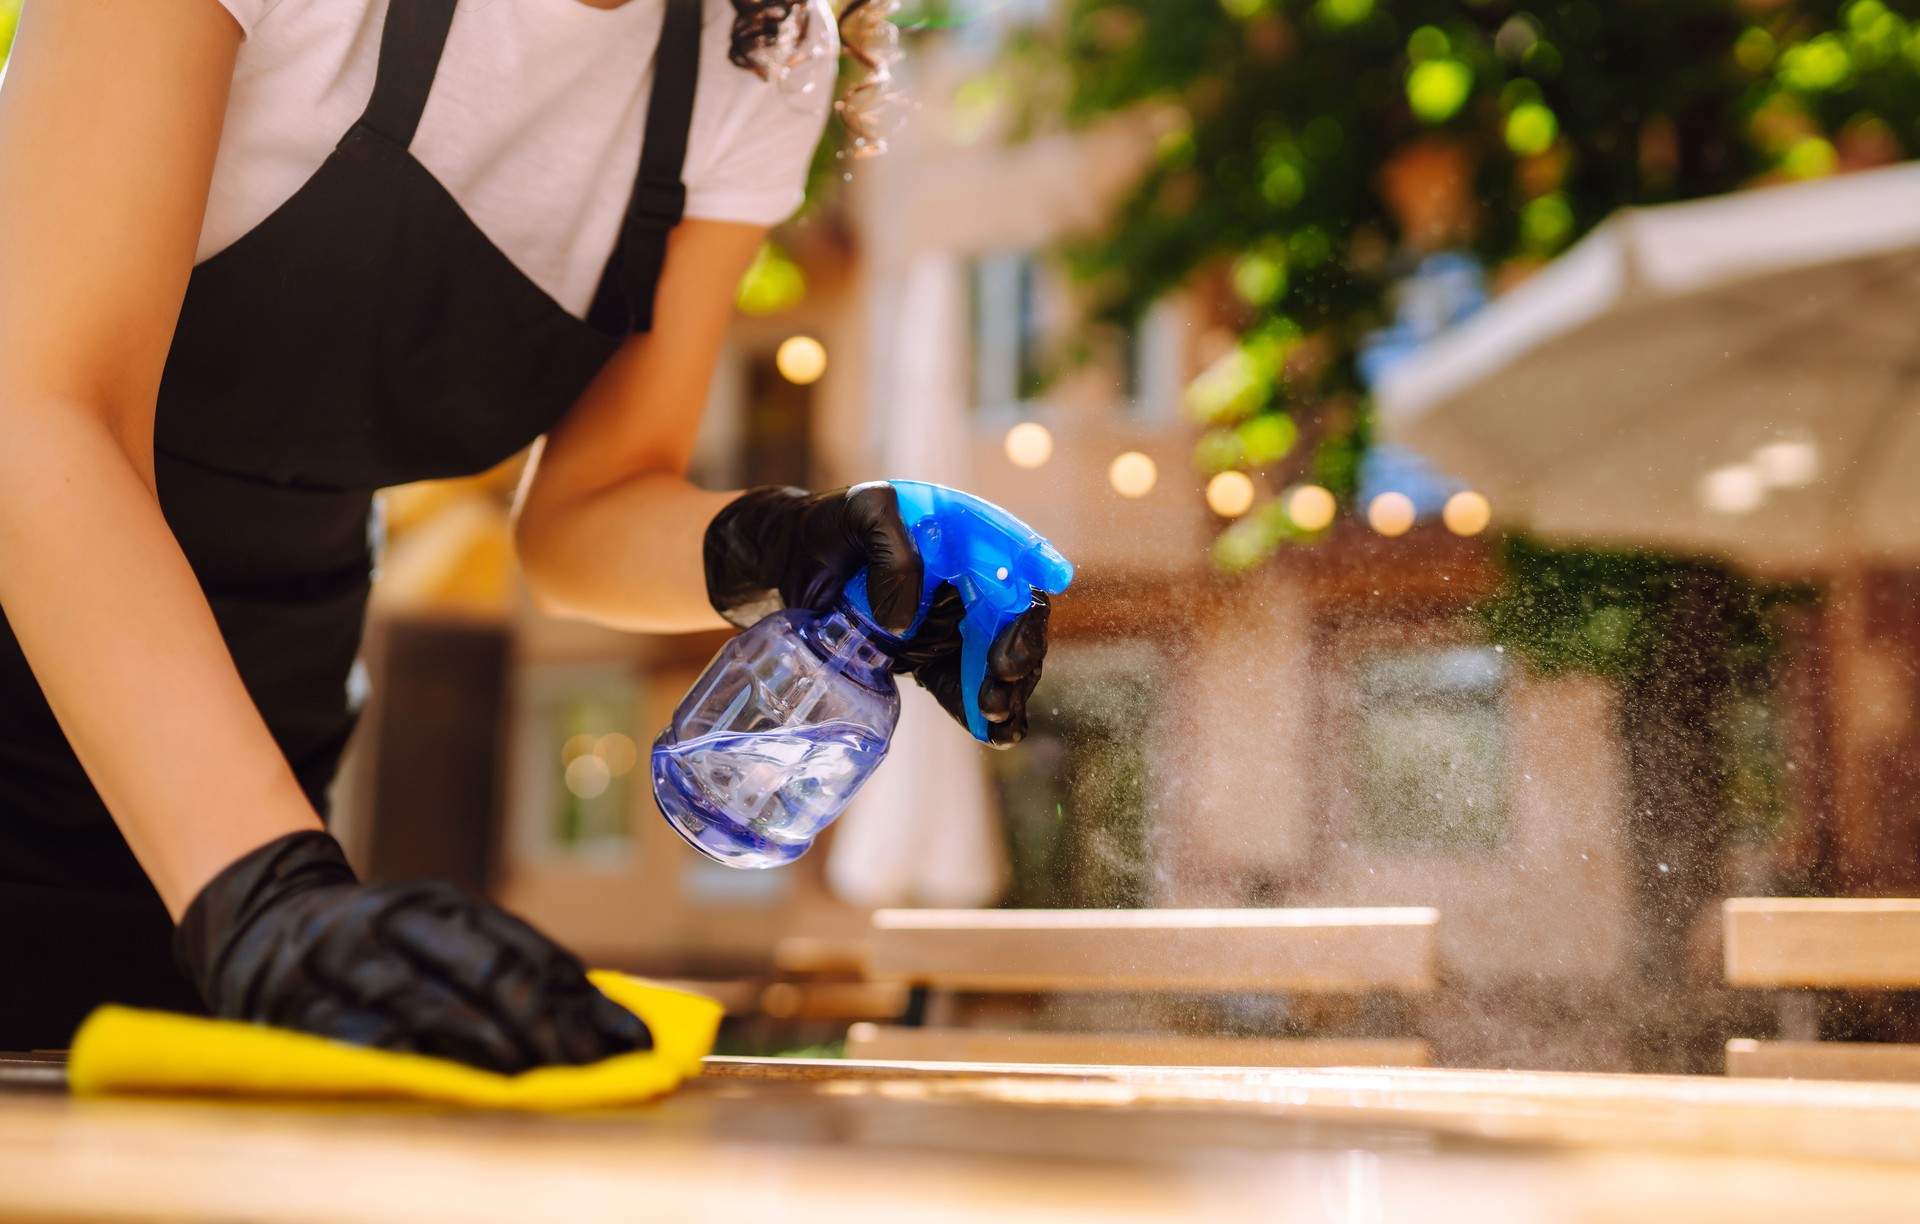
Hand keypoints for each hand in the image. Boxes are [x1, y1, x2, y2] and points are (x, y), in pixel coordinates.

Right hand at [174, 832, 647, 1072]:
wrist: (259, 925)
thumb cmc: (379, 946)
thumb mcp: (444, 939)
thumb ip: (522, 977)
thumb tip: (617, 1029)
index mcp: (439, 904)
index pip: (522, 949)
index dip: (576, 999)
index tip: (624, 1043)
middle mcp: (395, 921)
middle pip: (483, 970)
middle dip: (541, 1023)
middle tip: (584, 1067)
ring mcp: (345, 959)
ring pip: (424, 999)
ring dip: (480, 1041)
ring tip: (526, 1074)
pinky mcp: (296, 1003)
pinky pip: (351, 1032)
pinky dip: (396, 1054)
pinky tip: (430, 1074)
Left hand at [703, 482, 1052, 745]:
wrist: (791, 565)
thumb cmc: (831, 526)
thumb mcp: (861, 513)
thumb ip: (893, 555)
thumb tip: (907, 622)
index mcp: (964, 532)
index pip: (1012, 550)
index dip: (1036, 565)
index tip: (1052, 580)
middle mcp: (970, 578)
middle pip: (1014, 615)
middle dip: (1020, 647)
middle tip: (1004, 673)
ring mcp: (955, 621)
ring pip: (999, 658)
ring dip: (1006, 687)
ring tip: (994, 711)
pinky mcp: (935, 657)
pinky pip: (966, 685)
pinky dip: (981, 711)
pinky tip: (994, 734)